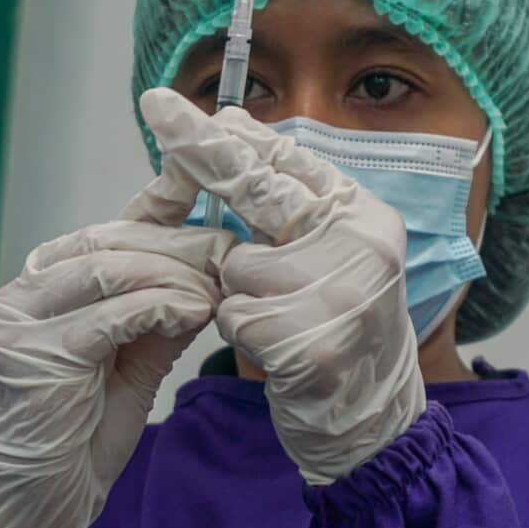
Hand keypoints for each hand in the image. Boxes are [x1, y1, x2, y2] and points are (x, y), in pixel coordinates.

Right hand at [0, 167, 234, 527]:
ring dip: (174, 274)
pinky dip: (160, 305)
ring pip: (109, 268)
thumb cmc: (78, 439)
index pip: (100, 232)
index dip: (152, 205)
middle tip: (229, 247)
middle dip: (176, 242)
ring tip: (216, 285)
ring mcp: (13, 320)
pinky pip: (110, 312)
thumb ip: (157, 317)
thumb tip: (209, 275)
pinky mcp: (27, 350)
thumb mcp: (129, 365)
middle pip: (106, 242)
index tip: (198, 182)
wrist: (35, 506)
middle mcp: (16, 296)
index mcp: (36, 291)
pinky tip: (193, 310)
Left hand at [141, 87, 424, 484]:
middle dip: (204, 150)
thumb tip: (230, 127)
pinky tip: (278, 352)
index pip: (289, 162)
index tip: (182, 105)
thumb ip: (287, 202)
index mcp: (364, 216)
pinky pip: (234, 315)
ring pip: (236, 266)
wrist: (374, 421)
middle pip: (260, 190)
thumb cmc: (334, 329)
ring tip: (281, 320)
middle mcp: (362, 245)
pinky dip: (240, 332)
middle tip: (154, 105)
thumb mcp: (326, 257)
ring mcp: (342, 295)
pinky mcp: (312, 344)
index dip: (234, 135)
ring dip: (238, 294)